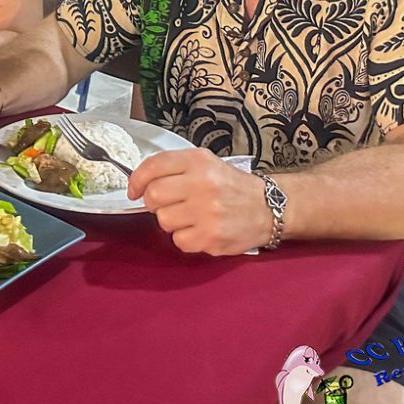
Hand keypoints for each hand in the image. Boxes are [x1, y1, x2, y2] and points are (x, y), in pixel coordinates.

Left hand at [127, 149, 272, 255]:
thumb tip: (139, 184)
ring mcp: (208, 212)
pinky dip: (186, 238)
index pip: (153, 166)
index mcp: (198, 161)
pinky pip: (179, 241)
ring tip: (190, 217)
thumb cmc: (231, 186)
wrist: (270, 207)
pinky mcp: (212, 236)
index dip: (136, 180)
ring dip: (172, 222)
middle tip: (168, 204)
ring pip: (164, 221)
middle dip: (154, 203)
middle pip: (153, 196)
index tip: (134, 190)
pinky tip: (201, 230)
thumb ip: (173, 168)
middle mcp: (203, 184)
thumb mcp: (205, 164)